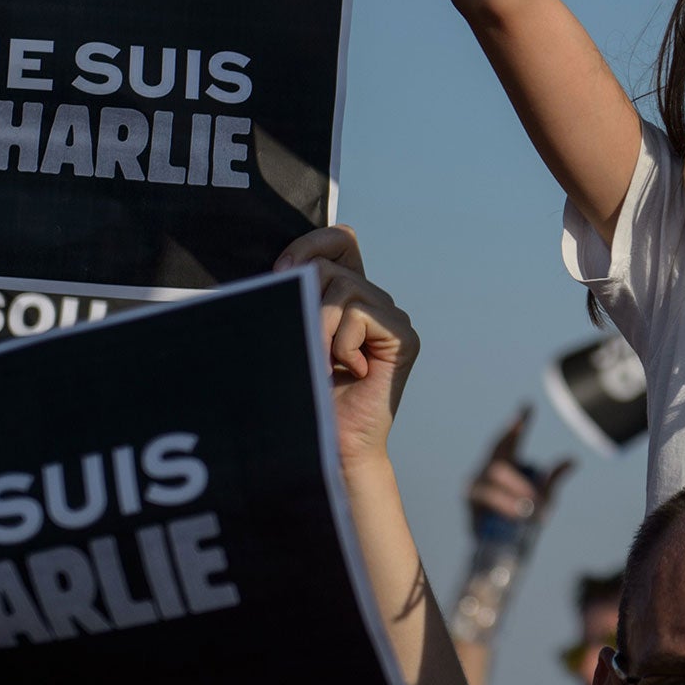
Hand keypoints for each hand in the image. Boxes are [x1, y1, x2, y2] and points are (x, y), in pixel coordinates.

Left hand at [276, 226, 419, 470]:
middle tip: (306, 343)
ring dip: (321, 329)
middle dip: (306, 302)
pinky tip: (353, 372)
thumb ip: (296, 299)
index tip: (281, 273)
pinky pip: (360, 316)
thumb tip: (283, 271)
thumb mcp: (293, 334)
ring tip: (327, 363)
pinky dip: (342, 345)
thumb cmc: (304, 393)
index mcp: (348, 296)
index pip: (341, 241)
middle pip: (332, 267)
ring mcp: (392, 318)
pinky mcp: (403, 338)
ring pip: (344, 290)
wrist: (329, 443)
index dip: (311, 244)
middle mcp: (374, 302)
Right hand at [467, 406, 573, 537]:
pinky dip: (502, 505)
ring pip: (493, 478)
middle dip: (519, 476)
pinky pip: (485, 498)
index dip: (518, 424)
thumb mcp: (544, 498)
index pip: (510, 440)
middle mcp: (487, 469)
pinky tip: (514, 515)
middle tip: (535, 498)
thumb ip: (553, 479)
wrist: (503, 548)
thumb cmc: (523, 519)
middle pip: (499, 456)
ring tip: (527, 511)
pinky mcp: (470, 500)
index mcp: (505, 464)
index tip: (528, 406)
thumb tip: (573, 459)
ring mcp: (476, 483)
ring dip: (512, 494)